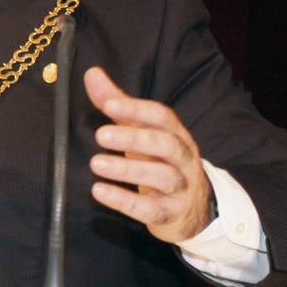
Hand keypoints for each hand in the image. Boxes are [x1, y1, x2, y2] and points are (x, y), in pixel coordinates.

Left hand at [84, 66, 211, 243]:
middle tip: (100, 136)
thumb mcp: (141, 131)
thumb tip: (92, 73)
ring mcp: (181, 188)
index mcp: (176, 134)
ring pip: (162, 177)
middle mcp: (183, 159)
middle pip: (166, 145)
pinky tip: (99, 192)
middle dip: (134, 139)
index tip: (109, 105)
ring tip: (96, 163)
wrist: (194, 210)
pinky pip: (151, 209)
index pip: (163, 117)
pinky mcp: (171, 214)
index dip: (137, 110)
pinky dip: (125, 201)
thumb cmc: (159, 161)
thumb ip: (117, 103)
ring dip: (127, 170)